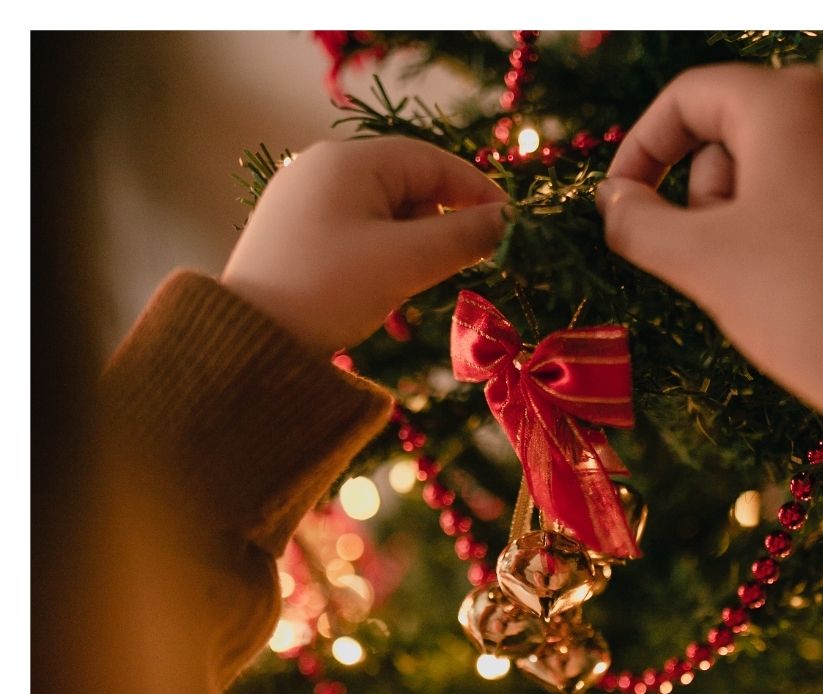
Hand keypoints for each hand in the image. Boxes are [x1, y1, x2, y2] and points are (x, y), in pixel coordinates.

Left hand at [222, 136, 507, 352]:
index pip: (432, 161)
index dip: (477, 191)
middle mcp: (322, 169)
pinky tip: (385, 296)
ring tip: (416, 289)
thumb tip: (508, 222)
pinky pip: (357, 235)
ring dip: (413, 249)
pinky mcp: (294, 236)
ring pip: (383, 215)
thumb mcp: (405, 262)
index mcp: (348, 160)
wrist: (249, 341)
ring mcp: (303, 202)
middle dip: (442, 226)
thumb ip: (464, 237)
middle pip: (407, 187)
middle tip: (465, 266)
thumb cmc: (329, 290)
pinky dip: (383, 259)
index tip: (510, 225)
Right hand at [596, 64, 822, 420]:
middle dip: (708, 197)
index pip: (689, 97)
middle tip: (715, 263)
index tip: (623, 206)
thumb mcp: (702, 263)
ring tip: (772, 283)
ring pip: (791, 169)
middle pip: (740, 133)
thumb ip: (638, 224)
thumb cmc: (802, 300)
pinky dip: (810, 232)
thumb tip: (614, 202)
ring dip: (756, 219)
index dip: (642, 150)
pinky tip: (819, 286)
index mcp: (790, 104)